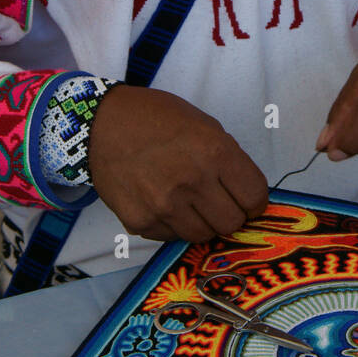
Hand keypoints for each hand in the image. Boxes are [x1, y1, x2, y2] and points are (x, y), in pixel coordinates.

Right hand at [88, 86, 268, 242]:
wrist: (102, 124)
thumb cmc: (158, 119)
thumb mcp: (204, 125)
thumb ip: (228, 160)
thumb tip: (247, 196)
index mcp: (215, 151)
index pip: (255, 198)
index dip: (254, 202)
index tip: (246, 200)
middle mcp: (192, 181)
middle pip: (232, 223)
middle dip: (230, 215)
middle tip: (217, 203)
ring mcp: (165, 205)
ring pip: (203, 236)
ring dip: (201, 222)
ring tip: (188, 201)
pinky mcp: (141, 222)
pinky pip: (171, 237)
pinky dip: (173, 225)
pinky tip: (163, 202)